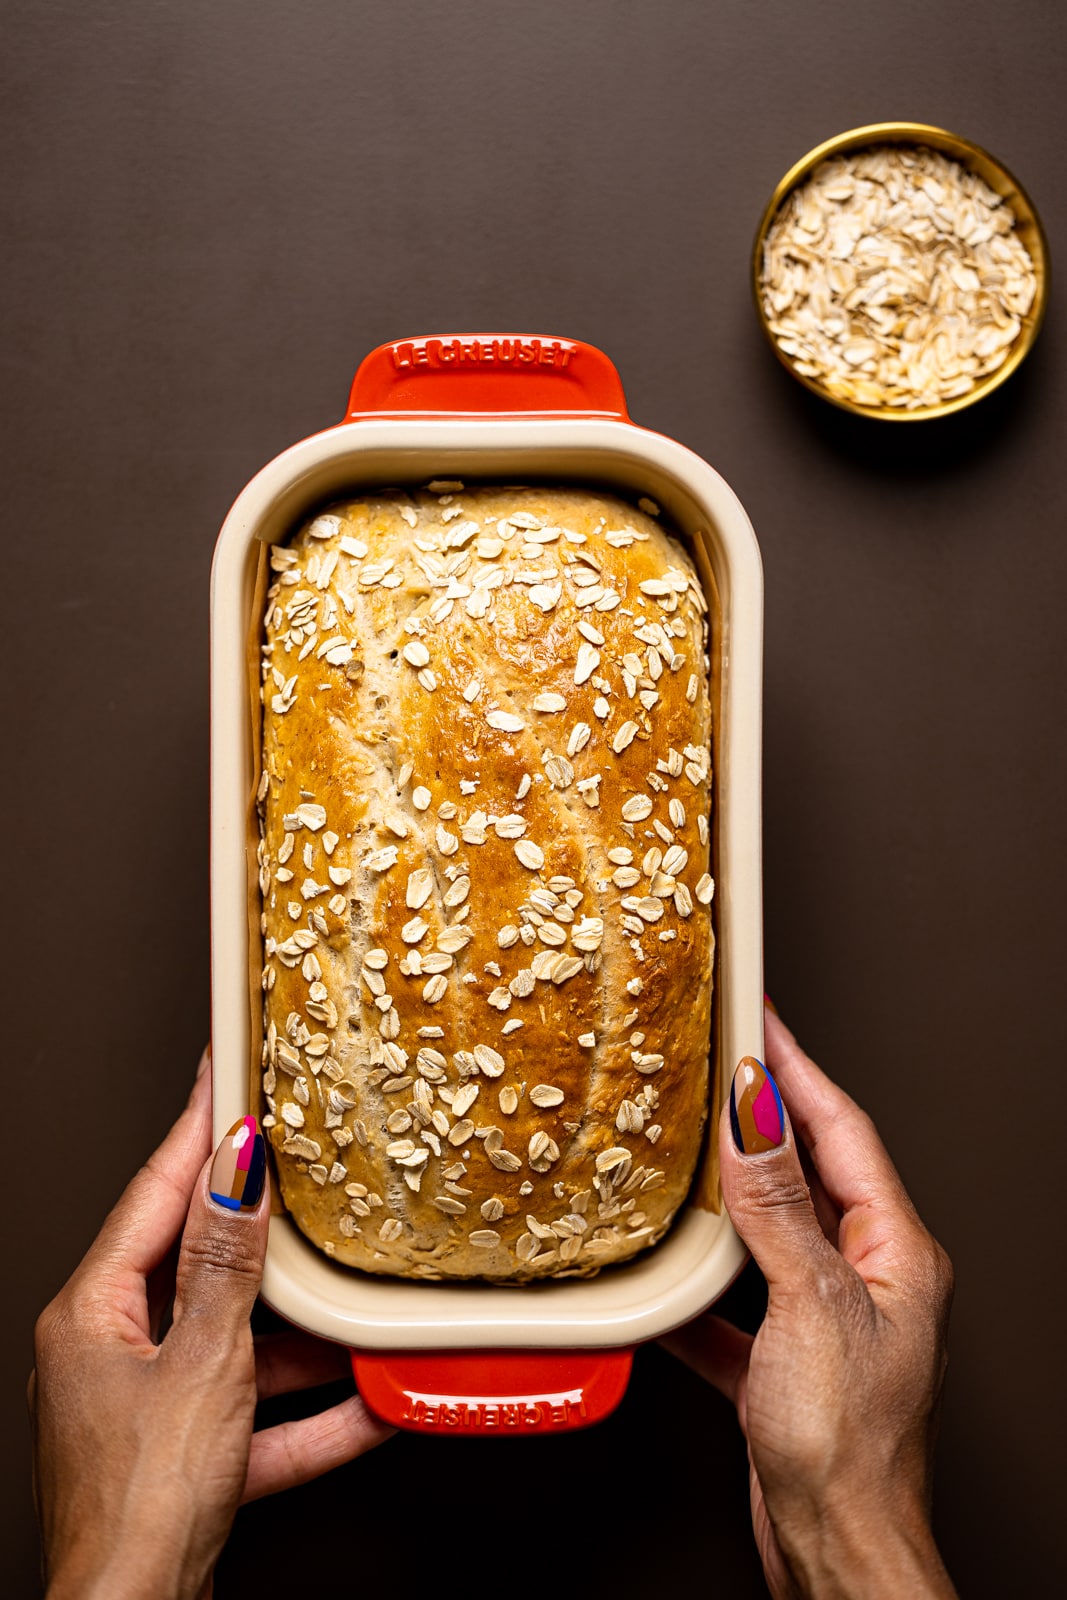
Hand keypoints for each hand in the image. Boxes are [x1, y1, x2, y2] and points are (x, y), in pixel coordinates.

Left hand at [30, 1052, 392, 1599]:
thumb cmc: (141, 1504)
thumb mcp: (204, 1363)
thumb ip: (227, 1265)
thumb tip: (236, 1171)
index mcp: (94, 1312)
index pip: (154, 1192)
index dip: (196, 1127)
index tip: (224, 1069)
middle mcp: (112, 1352)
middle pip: (199, 1265)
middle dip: (268, 1234)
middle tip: (309, 1170)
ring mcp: (147, 1408)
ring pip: (238, 1344)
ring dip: (304, 1338)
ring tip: (362, 1307)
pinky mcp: (184, 1459)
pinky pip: (259, 1418)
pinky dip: (311, 1413)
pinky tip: (371, 1404)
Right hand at [664, 1007, 956, 1599]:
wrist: (837, 1555)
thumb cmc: (850, 1445)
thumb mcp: (811, 1304)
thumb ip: (775, 1207)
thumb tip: (753, 1114)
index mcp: (895, 1251)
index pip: (842, 1130)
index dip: (796, 1068)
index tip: (758, 1017)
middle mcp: (868, 1278)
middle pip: (809, 1173)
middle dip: (760, 1117)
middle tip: (712, 1062)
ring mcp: (827, 1322)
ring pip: (771, 1234)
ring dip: (726, 1194)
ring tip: (682, 1145)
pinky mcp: (787, 1367)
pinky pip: (734, 1306)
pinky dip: (695, 1290)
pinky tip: (657, 1284)